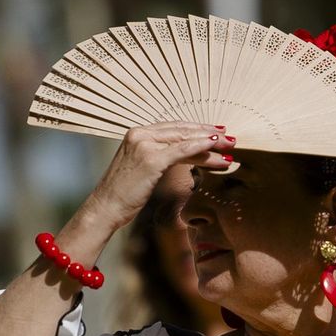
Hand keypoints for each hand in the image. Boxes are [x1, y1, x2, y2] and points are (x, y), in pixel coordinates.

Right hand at [84, 122, 234, 230]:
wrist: (105, 208)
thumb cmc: (123, 195)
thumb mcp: (141, 171)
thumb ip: (157, 158)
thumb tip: (180, 158)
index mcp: (137, 134)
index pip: (174, 128)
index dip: (197, 129)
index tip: (216, 133)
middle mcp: (140, 134)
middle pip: (182, 130)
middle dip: (209, 134)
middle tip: (230, 138)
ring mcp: (145, 144)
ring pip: (185, 140)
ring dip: (211, 144)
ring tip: (229, 149)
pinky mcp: (151, 159)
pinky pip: (182, 150)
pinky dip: (201, 148)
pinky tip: (215, 148)